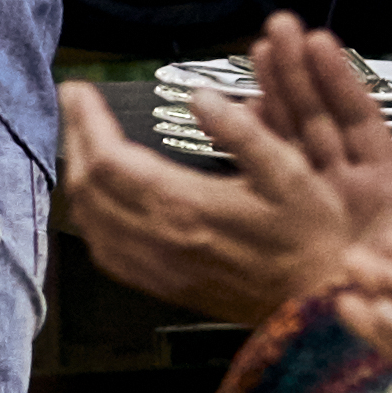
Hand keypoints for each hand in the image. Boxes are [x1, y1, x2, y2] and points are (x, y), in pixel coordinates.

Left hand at [55, 81, 376, 331]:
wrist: (316, 302)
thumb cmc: (310, 236)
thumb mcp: (290, 174)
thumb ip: (243, 133)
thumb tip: (201, 97)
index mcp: (185, 207)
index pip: (108, 159)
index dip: (86, 121)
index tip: (78, 90)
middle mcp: (159, 240)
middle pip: (88, 187)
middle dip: (75, 140)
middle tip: (75, 107)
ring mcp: (156, 267)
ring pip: (90, 220)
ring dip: (78, 177)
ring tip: (83, 142)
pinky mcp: (162, 285)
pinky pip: (106, 252)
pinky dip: (91, 219)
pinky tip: (99, 201)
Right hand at [245, 9, 391, 247]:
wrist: (384, 340)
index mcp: (383, 183)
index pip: (358, 118)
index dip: (338, 78)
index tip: (317, 40)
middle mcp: (344, 187)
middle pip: (318, 117)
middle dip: (297, 70)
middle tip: (278, 25)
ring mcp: (310, 202)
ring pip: (290, 139)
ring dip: (274, 92)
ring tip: (256, 50)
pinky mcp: (285, 220)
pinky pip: (265, 174)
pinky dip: (251, 143)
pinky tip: (233, 111)